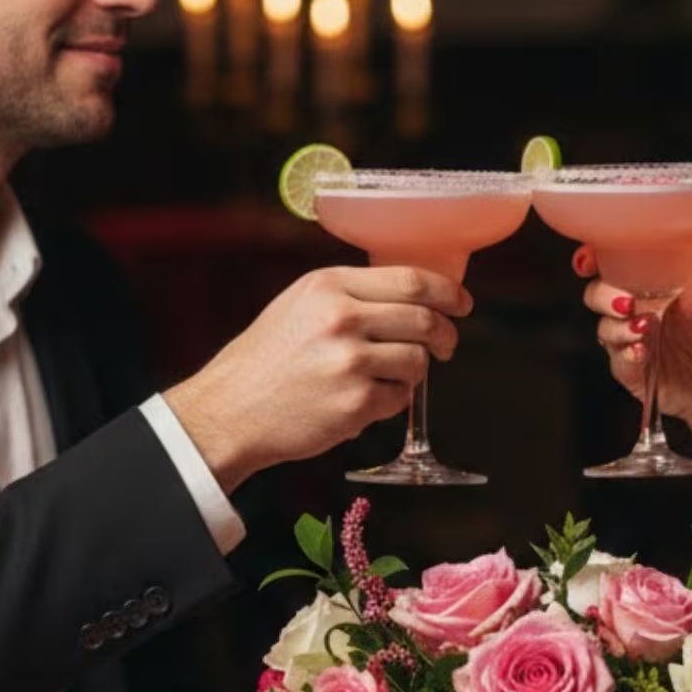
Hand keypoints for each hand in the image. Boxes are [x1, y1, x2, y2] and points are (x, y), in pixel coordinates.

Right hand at [165, 266, 470, 488]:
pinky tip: (362, 400)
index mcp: (329, 286)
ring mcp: (349, 361)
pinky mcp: (355, 403)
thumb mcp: (300, 304)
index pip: (412, 280)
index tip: (462, 304)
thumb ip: (351, 294)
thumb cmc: (267, 359)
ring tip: (385, 377)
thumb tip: (415, 295)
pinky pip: (400, 398)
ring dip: (413, 371)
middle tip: (446, 346)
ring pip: (418, 360)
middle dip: (445, 335)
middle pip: (425, 319)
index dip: (448, 293)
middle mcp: (341, 318)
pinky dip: (391, 401)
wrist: (229, 411)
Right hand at [575, 245, 691, 439]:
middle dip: (603, 294)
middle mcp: (640, 311)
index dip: (598, 258)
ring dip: (616, 325)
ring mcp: (635, 342)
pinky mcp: (635, 373)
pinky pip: (619, 362)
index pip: (619, 265)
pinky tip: (640, 351)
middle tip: (626, 301)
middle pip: (599, 295)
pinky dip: (625, 355)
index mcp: (658, 286)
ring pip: (605, 327)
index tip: (591, 259)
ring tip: (642, 327)